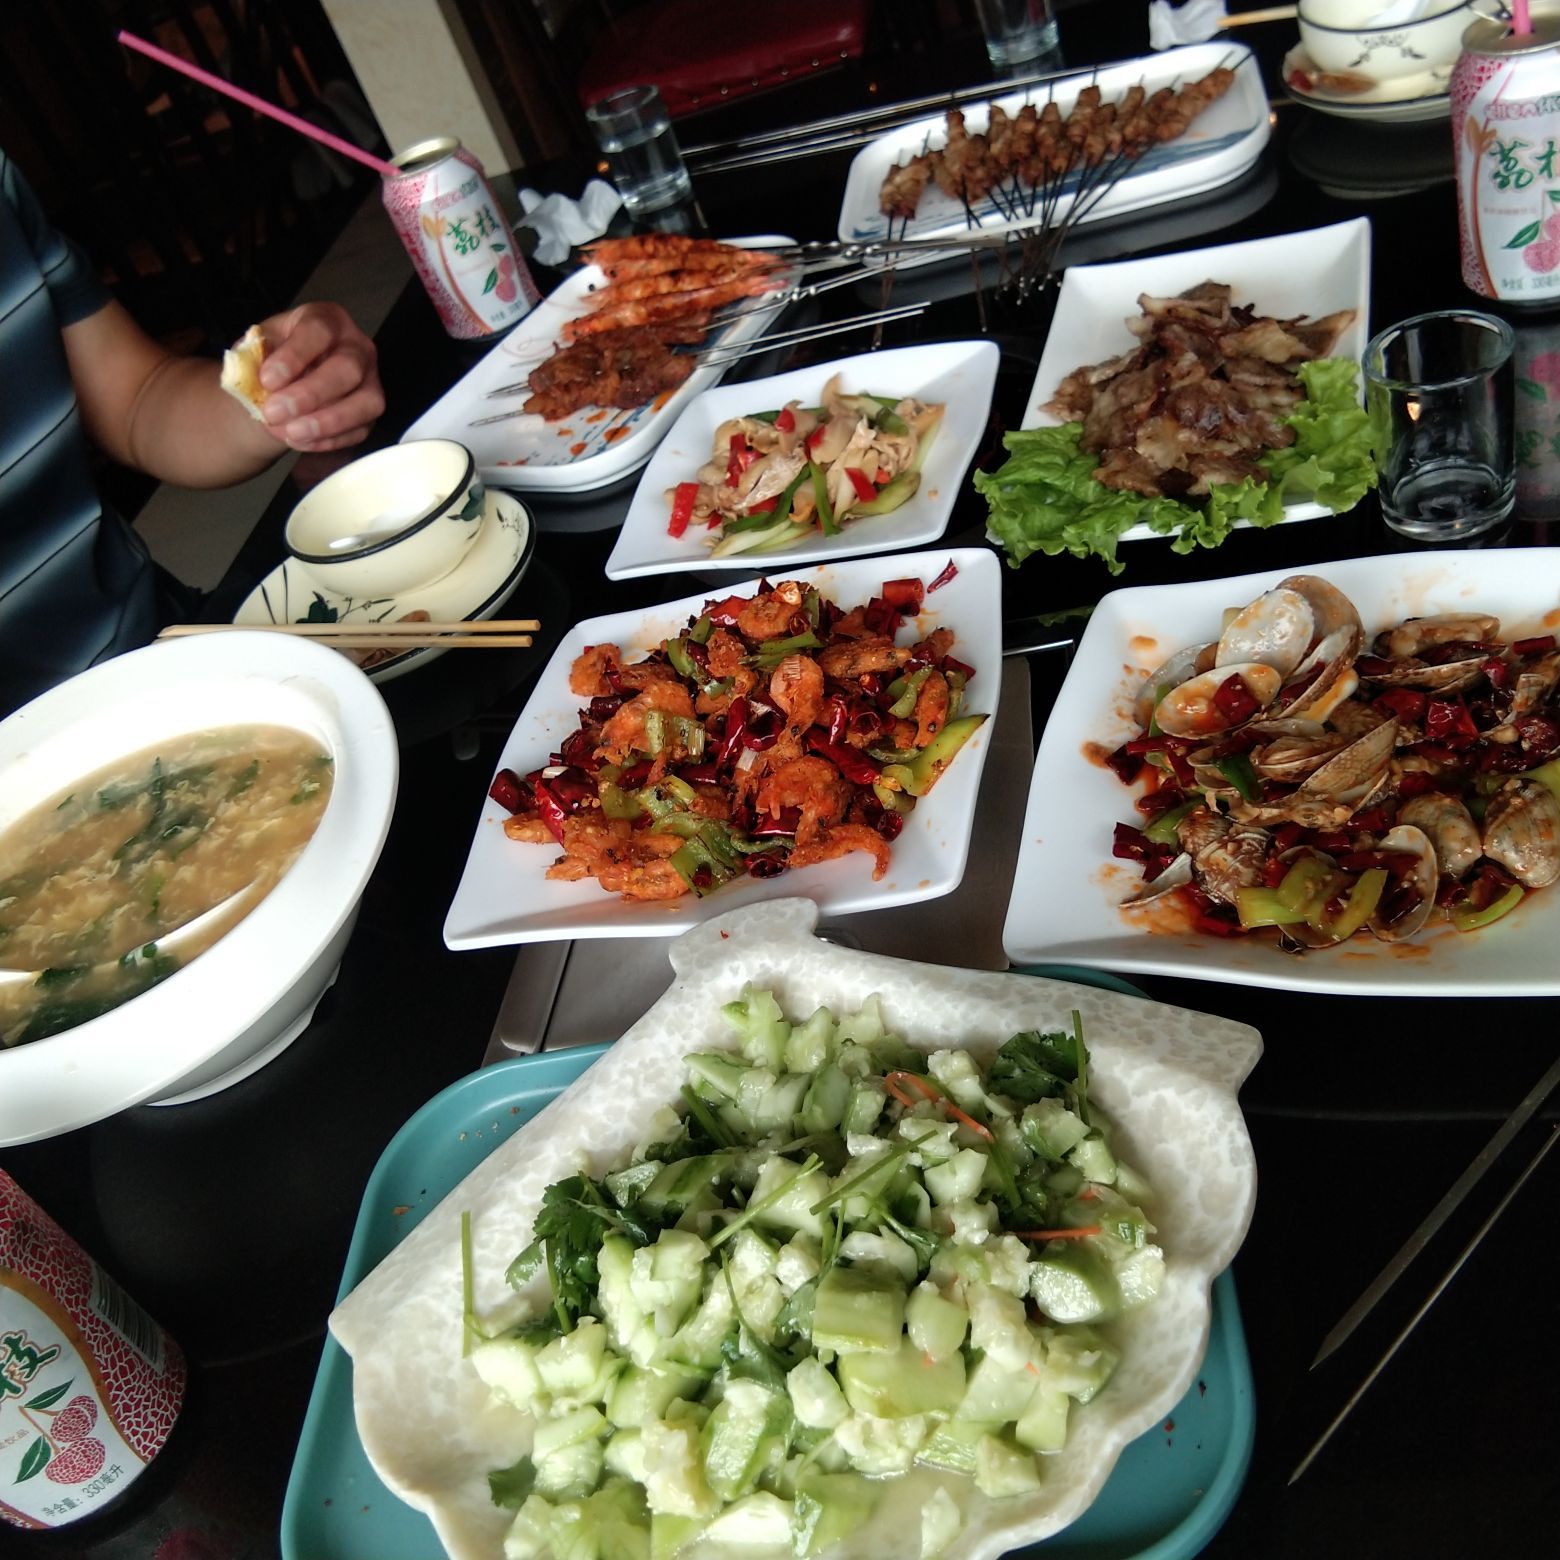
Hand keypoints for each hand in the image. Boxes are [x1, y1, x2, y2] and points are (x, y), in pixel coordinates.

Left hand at [256, 302, 383, 452]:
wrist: (282, 386)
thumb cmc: (274, 361)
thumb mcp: (256, 349)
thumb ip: (252, 357)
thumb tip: (246, 375)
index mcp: (327, 320)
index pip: (318, 332)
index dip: (294, 357)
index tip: (266, 380)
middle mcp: (357, 347)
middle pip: (347, 368)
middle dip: (310, 394)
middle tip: (273, 412)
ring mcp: (370, 381)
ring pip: (366, 402)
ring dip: (327, 422)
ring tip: (290, 433)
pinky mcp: (371, 413)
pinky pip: (360, 429)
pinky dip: (329, 439)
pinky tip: (300, 441)